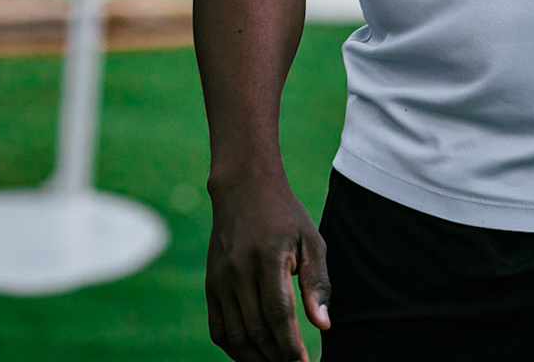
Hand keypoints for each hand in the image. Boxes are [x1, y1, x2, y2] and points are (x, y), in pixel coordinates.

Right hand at [205, 172, 331, 360]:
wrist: (243, 189)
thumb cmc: (285, 216)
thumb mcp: (311, 240)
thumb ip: (317, 283)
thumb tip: (323, 325)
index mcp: (267, 259)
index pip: (278, 315)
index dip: (291, 346)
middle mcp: (238, 272)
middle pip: (256, 331)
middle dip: (276, 358)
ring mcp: (220, 281)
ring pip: (235, 336)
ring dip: (256, 359)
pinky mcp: (211, 286)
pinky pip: (219, 329)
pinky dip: (235, 350)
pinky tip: (254, 355)